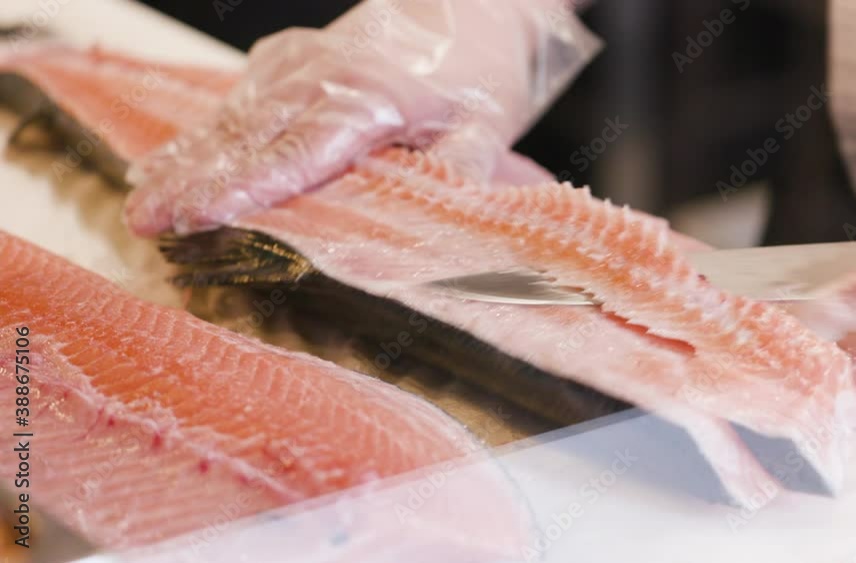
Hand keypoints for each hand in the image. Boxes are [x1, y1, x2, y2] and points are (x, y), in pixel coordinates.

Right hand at [125, 0, 599, 235]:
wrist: (473, 9)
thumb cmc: (479, 76)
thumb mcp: (485, 130)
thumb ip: (456, 176)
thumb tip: (429, 230)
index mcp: (369, 98)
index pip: (297, 152)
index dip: (245, 187)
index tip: (198, 214)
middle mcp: (322, 76)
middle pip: (247, 135)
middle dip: (190, 180)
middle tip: (143, 221)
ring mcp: (300, 61)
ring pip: (232, 115)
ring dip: (183, 157)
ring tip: (140, 197)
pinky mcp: (291, 57)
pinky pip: (238, 98)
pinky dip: (201, 131)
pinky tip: (169, 158)